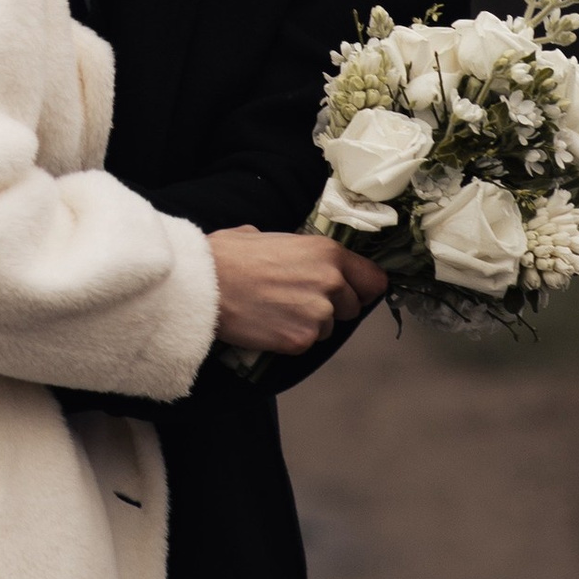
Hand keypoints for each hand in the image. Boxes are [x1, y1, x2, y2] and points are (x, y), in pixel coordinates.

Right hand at [206, 227, 389, 356]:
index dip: (361, 288)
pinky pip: (307, 342)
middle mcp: (331, 282)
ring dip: (310, 323)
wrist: (205, 285)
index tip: (350, 291)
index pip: (374, 280)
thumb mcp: (270, 236)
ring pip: (329, 327)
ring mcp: (318, 314)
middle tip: (299, 300)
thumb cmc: (229, 256)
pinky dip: (292, 337)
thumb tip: (297, 257)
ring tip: (277, 310)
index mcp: (328, 252)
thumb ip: (298, 250)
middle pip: (352, 307)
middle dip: (332, 306)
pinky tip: (269, 323)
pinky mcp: (301, 340)